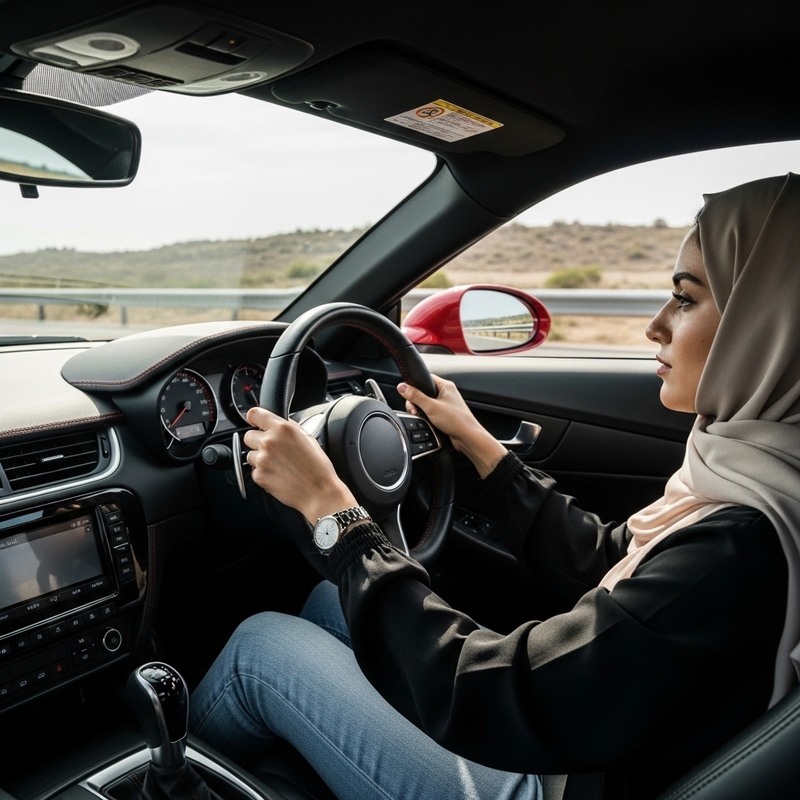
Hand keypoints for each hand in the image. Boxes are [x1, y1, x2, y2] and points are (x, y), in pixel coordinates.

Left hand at [244, 407, 356, 524]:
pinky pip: (254, 471)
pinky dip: (263, 473)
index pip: (255, 414)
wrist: (319, 492)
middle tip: (273, 450)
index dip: (253, 418)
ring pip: (250, 454)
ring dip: (260, 458)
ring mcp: (262, 459)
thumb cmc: (318, 467)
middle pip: (248, 436)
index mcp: (282, 429)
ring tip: (279, 465)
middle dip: (258, 441)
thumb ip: (290, 427)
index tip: (255, 422)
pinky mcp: (259, 475)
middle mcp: (269, 441)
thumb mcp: (309, 438)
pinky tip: (279, 475)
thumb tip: (280, 422)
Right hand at [398, 375, 506, 478]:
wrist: (467, 438)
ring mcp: (445, 404)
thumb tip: (402, 387)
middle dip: (416, 402)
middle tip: (415, 410)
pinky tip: (427, 421)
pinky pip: (430, 412)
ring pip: (425, 403)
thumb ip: (415, 396)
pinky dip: (426, 416)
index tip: (408, 395)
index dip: (414, 386)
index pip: (425, 379)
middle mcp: (446, 393)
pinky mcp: (444, 415)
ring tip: (422, 417)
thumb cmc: (457, 421)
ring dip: (421, 410)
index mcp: (445, 386)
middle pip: (423, 392)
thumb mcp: (431, 407)